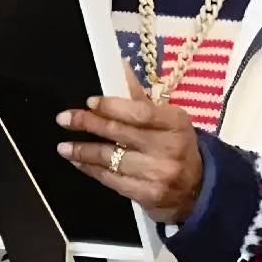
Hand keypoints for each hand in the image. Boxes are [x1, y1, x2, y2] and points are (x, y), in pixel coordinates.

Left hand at [56, 64, 202, 222]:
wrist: (198, 188)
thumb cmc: (177, 145)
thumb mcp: (168, 119)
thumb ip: (140, 97)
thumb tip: (118, 66)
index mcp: (175, 122)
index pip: (139, 111)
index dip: (112, 106)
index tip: (90, 102)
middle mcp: (168, 147)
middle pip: (120, 132)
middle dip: (88, 124)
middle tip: (64, 119)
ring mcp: (157, 173)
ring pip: (111, 158)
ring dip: (83, 151)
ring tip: (63, 146)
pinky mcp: (147, 195)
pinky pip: (111, 179)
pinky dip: (91, 169)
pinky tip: (78, 162)